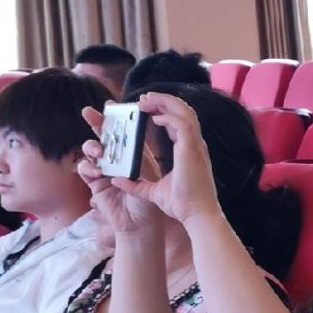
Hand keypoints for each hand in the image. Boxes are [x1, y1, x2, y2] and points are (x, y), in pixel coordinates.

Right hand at [78, 108, 167, 239]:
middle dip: (95, 122)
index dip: (116, 118)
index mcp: (133, 153)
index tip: (110, 105)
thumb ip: (139, 156)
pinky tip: (96, 171)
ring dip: (92, 147)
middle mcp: (117, 159)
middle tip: (88, 112)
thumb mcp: (148, 174)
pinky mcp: (94, 184)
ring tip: (99, 152)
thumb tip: (134, 136)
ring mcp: (104, 170)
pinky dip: (88, 168)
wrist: (142, 225)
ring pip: (91, 150)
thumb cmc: (150, 200)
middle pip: (104, 135)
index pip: (124, 131)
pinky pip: (85, 170)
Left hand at [104, 92, 219, 225]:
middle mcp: (194, 145)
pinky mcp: (192, 150)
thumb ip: (137, 185)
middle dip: (163, 101)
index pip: (178, 123)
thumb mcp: (154, 192)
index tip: (147, 110)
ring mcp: (195, 146)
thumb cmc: (182, 205)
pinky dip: (168, 117)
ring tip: (146, 99)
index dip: (164, 113)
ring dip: (165, 102)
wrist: (196, 215)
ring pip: (184, 112)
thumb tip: (116, 180)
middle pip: (183, 112)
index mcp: (189, 151)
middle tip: (144, 98)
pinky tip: (152, 117)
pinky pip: (181, 124)